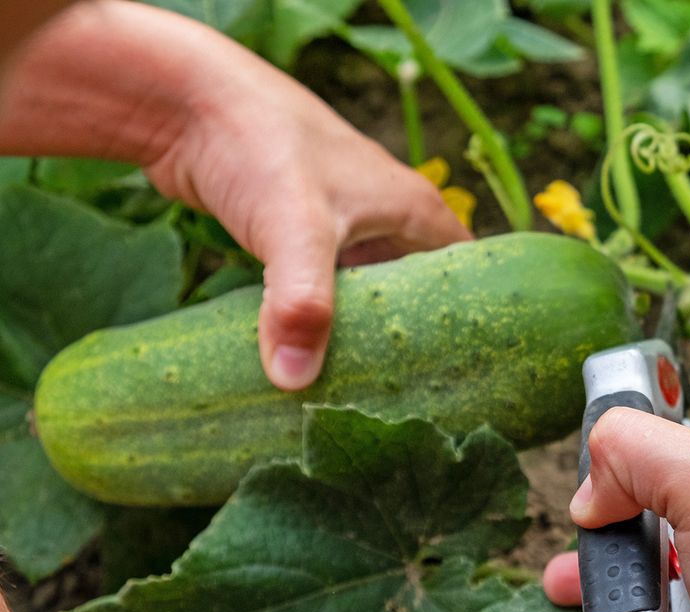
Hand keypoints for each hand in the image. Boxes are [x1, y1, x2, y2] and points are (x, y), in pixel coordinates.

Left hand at [0, 1, 471, 390]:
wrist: (184, 101)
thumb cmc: (259, 146)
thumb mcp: (293, 227)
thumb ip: (302, 303)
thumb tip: (295, 381)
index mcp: (415, 210)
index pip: (469, 277)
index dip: (472, 324)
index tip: (462, 379)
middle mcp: (388, 218)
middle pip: (419, 293)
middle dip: (413, 341)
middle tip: (407, 400)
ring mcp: (343, 227)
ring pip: (369, 294)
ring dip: (363, 334)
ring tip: (361, 393)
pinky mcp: (298, 235)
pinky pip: (326, 289)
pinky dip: (322, 320)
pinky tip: (307, 357)